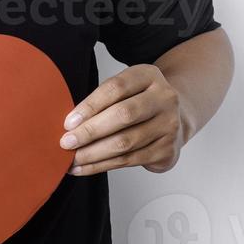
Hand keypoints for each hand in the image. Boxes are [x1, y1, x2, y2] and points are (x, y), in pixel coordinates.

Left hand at [60, 64, 185, 175]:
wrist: (176, 117)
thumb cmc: (139, 102)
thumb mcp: (125, 89)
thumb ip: (102, 100)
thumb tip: (71, 124)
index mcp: (148, 76)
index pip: (116, 88)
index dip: (90, 105)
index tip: (69, 122)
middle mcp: (164, 99)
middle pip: (123, 115)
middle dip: (90, 131)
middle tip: (67, 142)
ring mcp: (169, 125)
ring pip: (125, 142)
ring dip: (93, 153)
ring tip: (72, 158)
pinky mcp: (167, 149)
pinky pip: (129, 160)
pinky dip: (102, 165)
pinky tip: (85, 167)